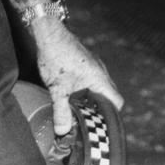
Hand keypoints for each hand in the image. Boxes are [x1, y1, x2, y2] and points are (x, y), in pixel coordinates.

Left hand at [32, 18, 124, 135]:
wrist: (48, 32)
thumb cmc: (55, 56)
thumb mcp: (57, 88)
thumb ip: (61, 111)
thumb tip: (63, 132)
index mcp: (100, 79)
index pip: (117, 103)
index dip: (111, 117)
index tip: (100, 126)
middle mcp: (101, 72)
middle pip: (108, 96)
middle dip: (99, 110)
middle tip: (87, 122)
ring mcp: (93, 65)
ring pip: (98, 88)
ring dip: (90, 99)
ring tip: (77, 110)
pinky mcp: (84, 62)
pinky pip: (90, 80)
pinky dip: (85, 90)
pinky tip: (70, 94)